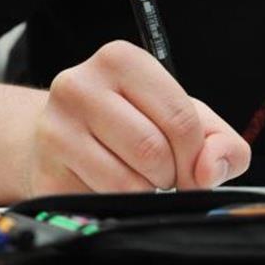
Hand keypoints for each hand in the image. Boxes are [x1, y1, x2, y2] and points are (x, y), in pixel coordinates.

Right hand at [28, 40, 250, 194]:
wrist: (57, 139)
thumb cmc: (128, 123)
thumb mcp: (181, 118)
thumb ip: (220, 141)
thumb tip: (210, 170)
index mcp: (119, 60)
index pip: (180, 119)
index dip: (197, 155)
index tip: (191, 166)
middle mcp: (79, 86)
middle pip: (153, 151)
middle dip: (171, 175)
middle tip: (163, 174)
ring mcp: (55, 128)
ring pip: (128, 181)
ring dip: (145, 191)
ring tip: (136, 177)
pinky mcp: (45, 171)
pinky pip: (102, 202)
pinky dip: (117, 204)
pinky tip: (108, 186)